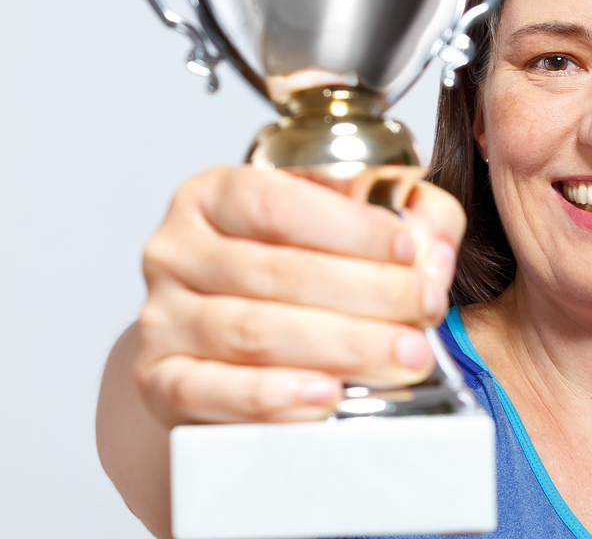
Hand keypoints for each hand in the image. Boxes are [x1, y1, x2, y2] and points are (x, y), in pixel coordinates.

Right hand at [135, 166, 465, 426]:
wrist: (223, 340)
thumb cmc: (287, 272)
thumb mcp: (346, 225)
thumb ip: (406, 216)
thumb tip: (432, 246)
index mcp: (215, 195)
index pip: (278, 202)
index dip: (351, 229)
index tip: (409, 252)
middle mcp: (178, 249)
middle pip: (276, 271)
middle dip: (366, 293)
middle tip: (423, 310)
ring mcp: (161, 316)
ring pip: (253, 331)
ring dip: (340, 346)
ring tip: (402, 355)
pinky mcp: (159, 379)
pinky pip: (208, 390)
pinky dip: (270, 396)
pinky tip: (324, 394)